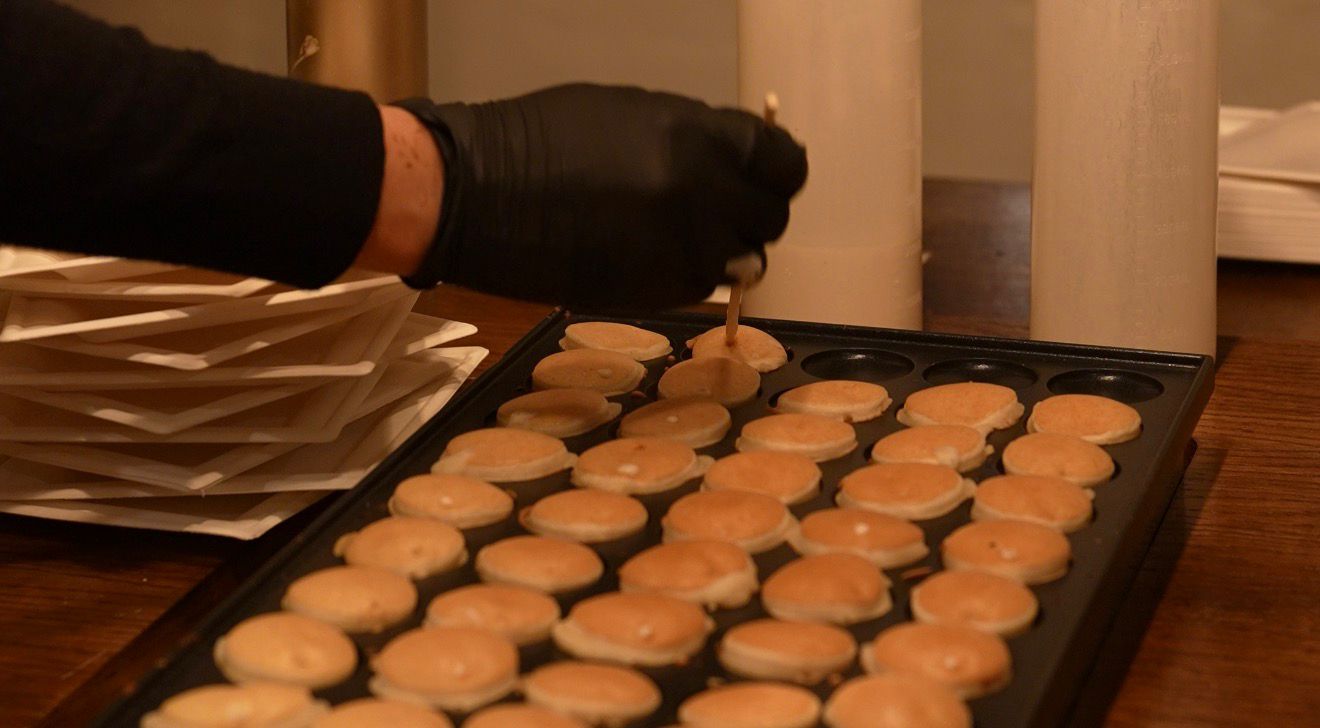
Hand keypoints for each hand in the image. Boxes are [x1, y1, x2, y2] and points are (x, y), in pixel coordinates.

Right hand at [396, 84, 806, 307]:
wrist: (481, 194)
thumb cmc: (544, 139)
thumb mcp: (633, 114)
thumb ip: (695, 140)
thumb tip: (732, 164)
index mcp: (698, 137)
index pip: (782, 162)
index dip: (777, 172)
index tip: (768, 178)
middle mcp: (702, 195)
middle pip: (770, 217)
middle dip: (751, 214)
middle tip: (722, 212)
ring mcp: (681, 249)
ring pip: (741, 260)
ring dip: (721, 251)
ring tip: (679, 236)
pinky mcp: (656, 290)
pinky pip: (700, 287)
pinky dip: (687, 275)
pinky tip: (650, 255)